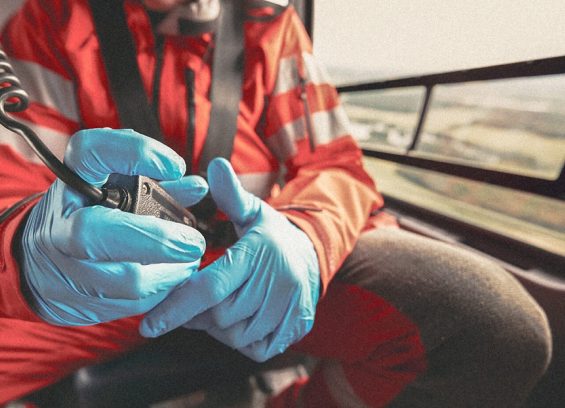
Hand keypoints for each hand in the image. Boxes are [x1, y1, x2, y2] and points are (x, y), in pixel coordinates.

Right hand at [19, 128, 207, 324]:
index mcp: (71, 183)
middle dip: (157, 241)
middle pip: (96, 233)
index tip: (176, 167)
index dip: (137, 154)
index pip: (91, 152)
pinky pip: (132, 305)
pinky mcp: (77, 304)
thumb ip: (158, 187)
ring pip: (125, 281)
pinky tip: (171, 279)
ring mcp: (64, 268)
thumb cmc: (90, 216)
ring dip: (170, 273)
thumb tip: (198, 187)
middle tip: (194, 243)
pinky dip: (160, 292)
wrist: (39, 263)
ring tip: (189, 262)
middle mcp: (61, 224)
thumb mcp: (116, 191)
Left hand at [140, 158, 319, 361]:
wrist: (312, 255)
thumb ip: (230, 194)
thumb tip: (215, 165)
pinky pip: (256, 348)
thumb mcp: (252, 211)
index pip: (211, 286)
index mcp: (259, 253)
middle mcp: (278, 282)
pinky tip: (237, 321)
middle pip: (220, 315)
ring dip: (218, 328)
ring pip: (237, 335)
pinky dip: (240, 341)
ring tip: (216, 309)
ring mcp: (290, 307)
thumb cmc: (270, 235)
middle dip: (197, 315)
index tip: (149, 325)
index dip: (177, 307)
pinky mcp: (296, 327)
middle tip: (191, 302)